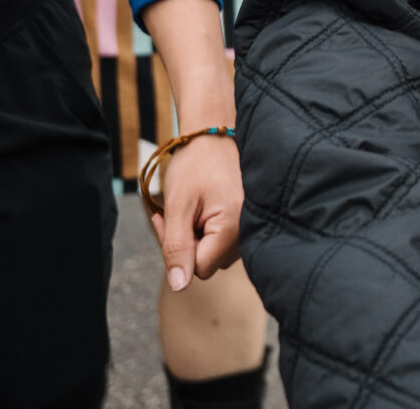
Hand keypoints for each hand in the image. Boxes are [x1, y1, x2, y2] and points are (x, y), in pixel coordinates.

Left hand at [146, 133, 243, 288]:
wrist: (216, 132)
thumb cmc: (196, 164)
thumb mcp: (178, 205)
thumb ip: (176, 246)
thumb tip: (179, 286)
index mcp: (234, 229)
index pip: (199, 269)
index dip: (177, 251)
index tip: (168, 221)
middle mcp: (249, 232)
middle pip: (208, 263)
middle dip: (187, 243)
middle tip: (177, 212)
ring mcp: (252, 226)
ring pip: (215, 253)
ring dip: (198, 236)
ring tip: (193, 206)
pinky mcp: (249, 220)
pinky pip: (224, 240)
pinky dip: (210, 229)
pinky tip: (205, 207)